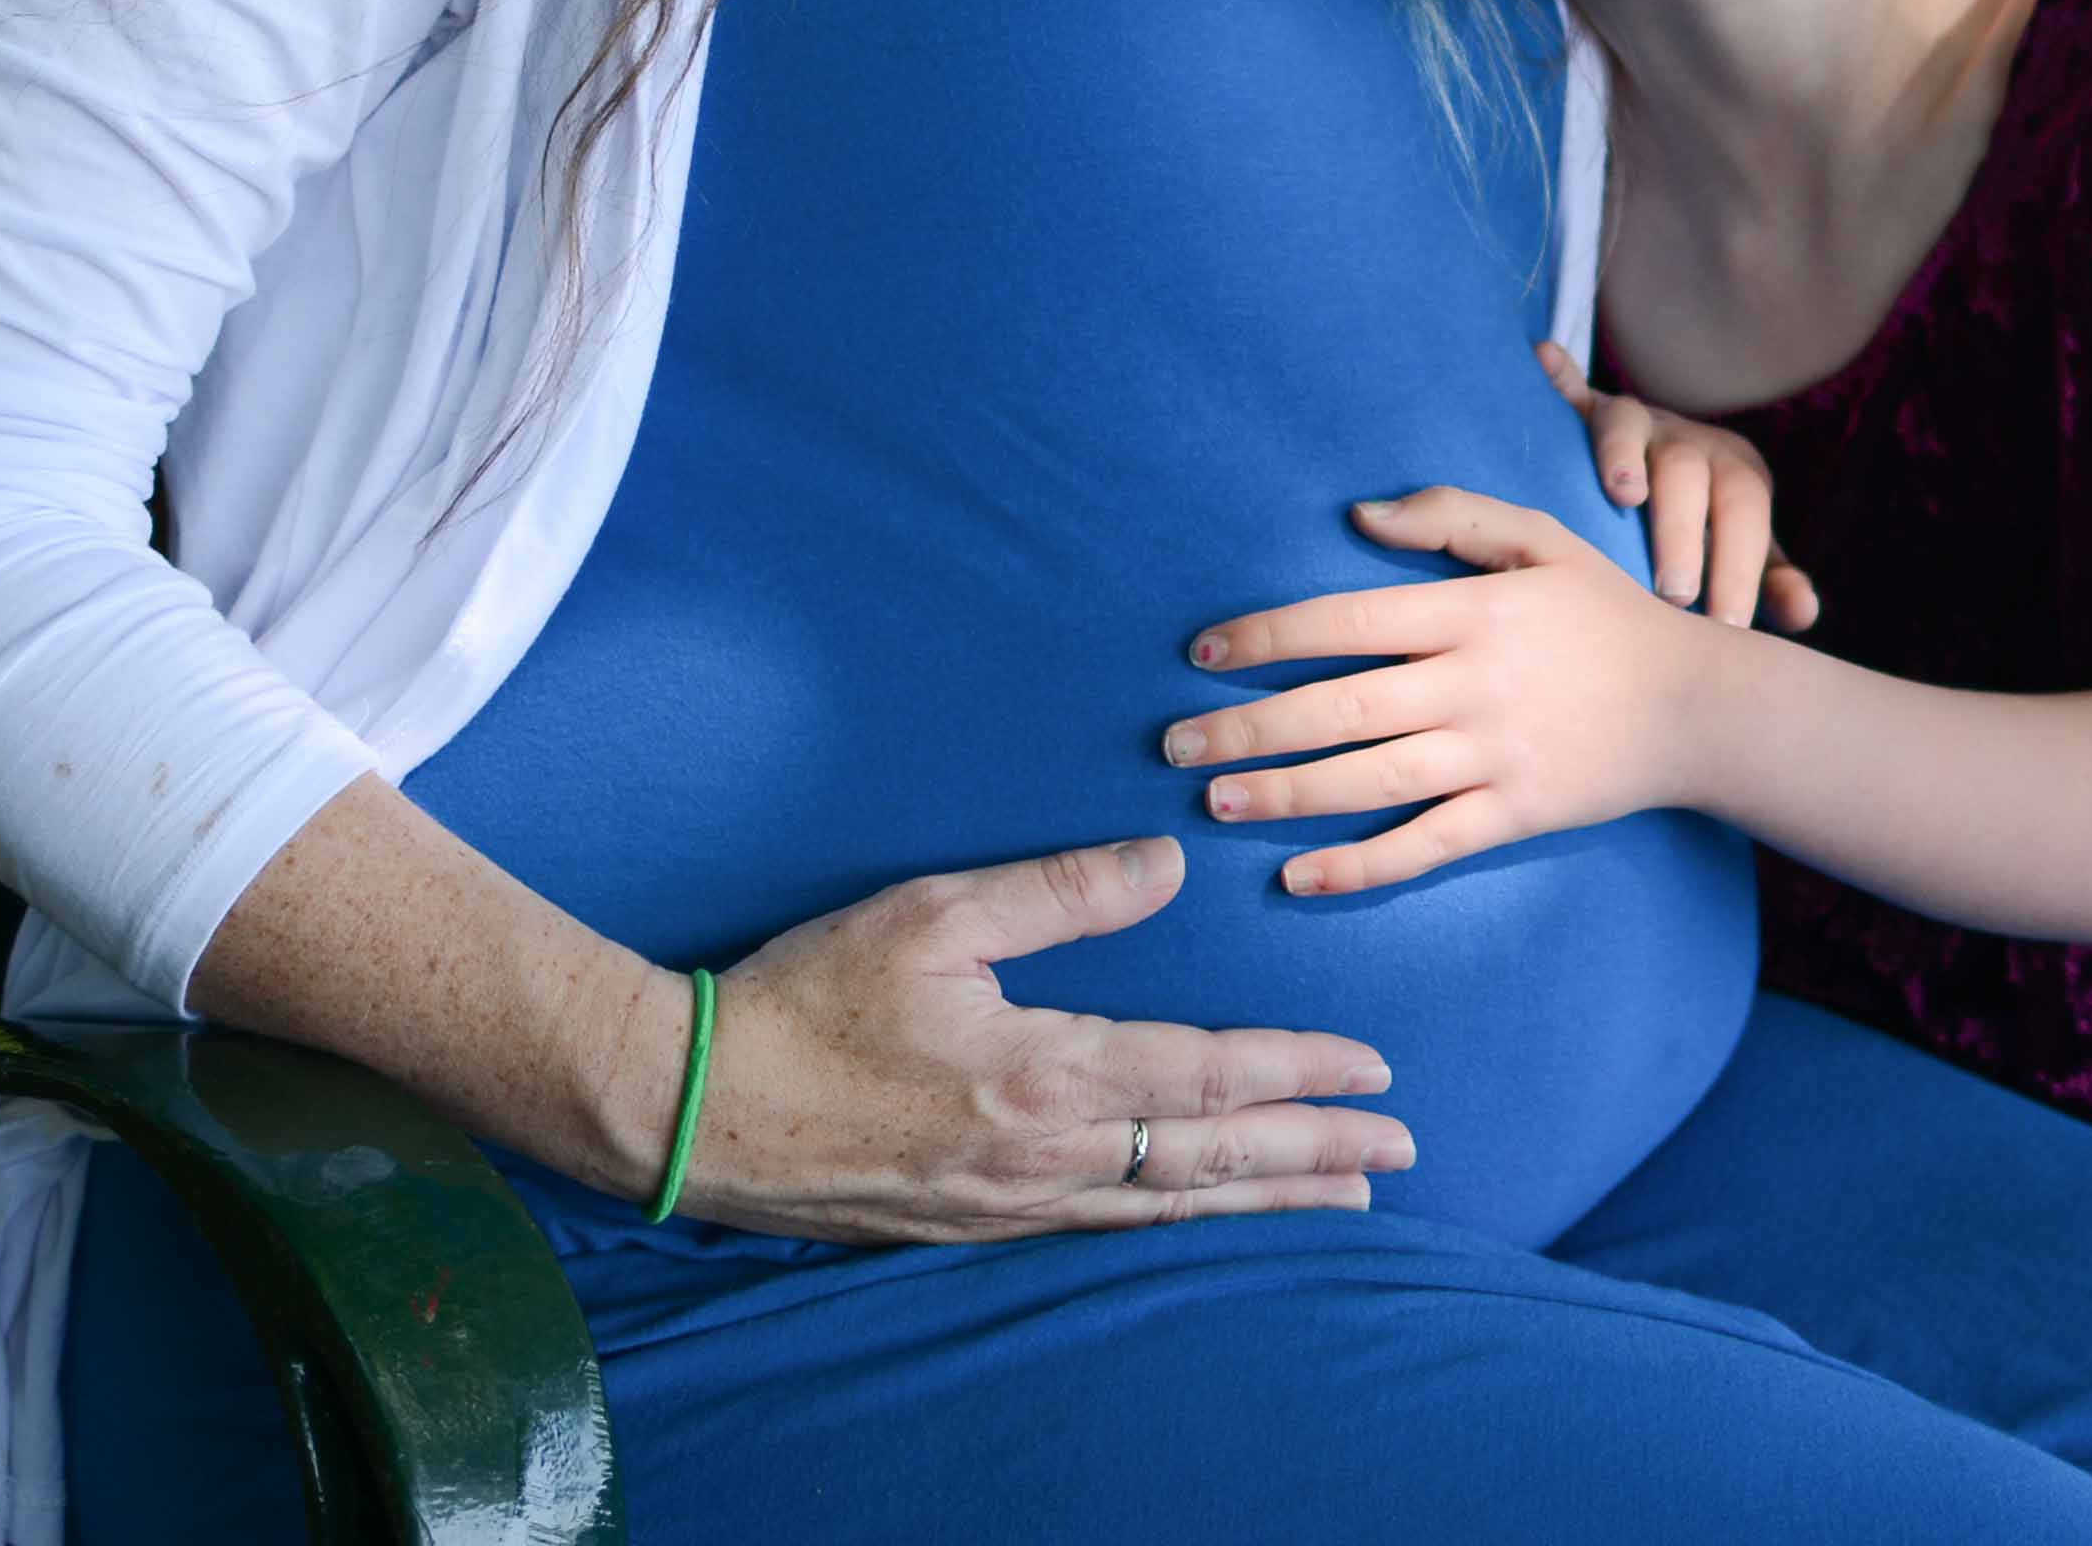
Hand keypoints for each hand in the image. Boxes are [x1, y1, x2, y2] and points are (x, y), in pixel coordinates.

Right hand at [680, 836, 1416, 1239]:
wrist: (692, 1110)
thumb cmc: (805, 1000)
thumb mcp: (932, 914)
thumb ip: (1060, 891)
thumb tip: (1168, 862)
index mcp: (1044, 1076)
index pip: (1207, 1076)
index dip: (1299, 1073)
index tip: (1374, 1069)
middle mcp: (1044, 1159)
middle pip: (1211, 1159)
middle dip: (1315, 1153)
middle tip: (1400, 1152)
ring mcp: (1009, 1207)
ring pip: (1168, 1207)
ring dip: (1263, 1200)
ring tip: (1340, 1199)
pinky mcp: (970, 1228)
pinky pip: (1108, 1230)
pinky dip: (1178, 1223)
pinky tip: (1202, 1217)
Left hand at [1173, 487, 1730, 893]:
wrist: (1696, 705)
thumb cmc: (1604, 614)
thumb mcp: (1540, 538)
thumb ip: (1452, 514)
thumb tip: (1358, 517)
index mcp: (1474, 612)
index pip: (1348, 622)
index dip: (1268, 637)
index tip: (1202, 654)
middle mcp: (1476, 685)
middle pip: (1340, 710)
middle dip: (1247, 728)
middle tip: (1174, 746)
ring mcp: (1495, 757)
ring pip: (1369, 782)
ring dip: (1282, 795)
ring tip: (1213, 803)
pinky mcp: (1515, 816)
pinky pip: (1424, 847)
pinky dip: (1359, 867)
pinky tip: (1296, 877)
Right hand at [1536, 339, 1821, 630]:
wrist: (1669, 464)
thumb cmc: (1706, 524)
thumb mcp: (1742, 549)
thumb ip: (1771, 581)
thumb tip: (1805, 613)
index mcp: (1732, 471)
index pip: (1744, 511)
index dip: (1740, 565)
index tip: (1728, 624)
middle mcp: (1684, 440)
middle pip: (1687, 472)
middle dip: (1683, 531)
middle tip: (1676, 595)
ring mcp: (1634, 423)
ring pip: (1629, 425)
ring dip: (1624, 454)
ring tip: (1624, 495)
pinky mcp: (1586, 413)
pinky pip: (1570, 393)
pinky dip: (1557, 377)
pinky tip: (1542, 361)